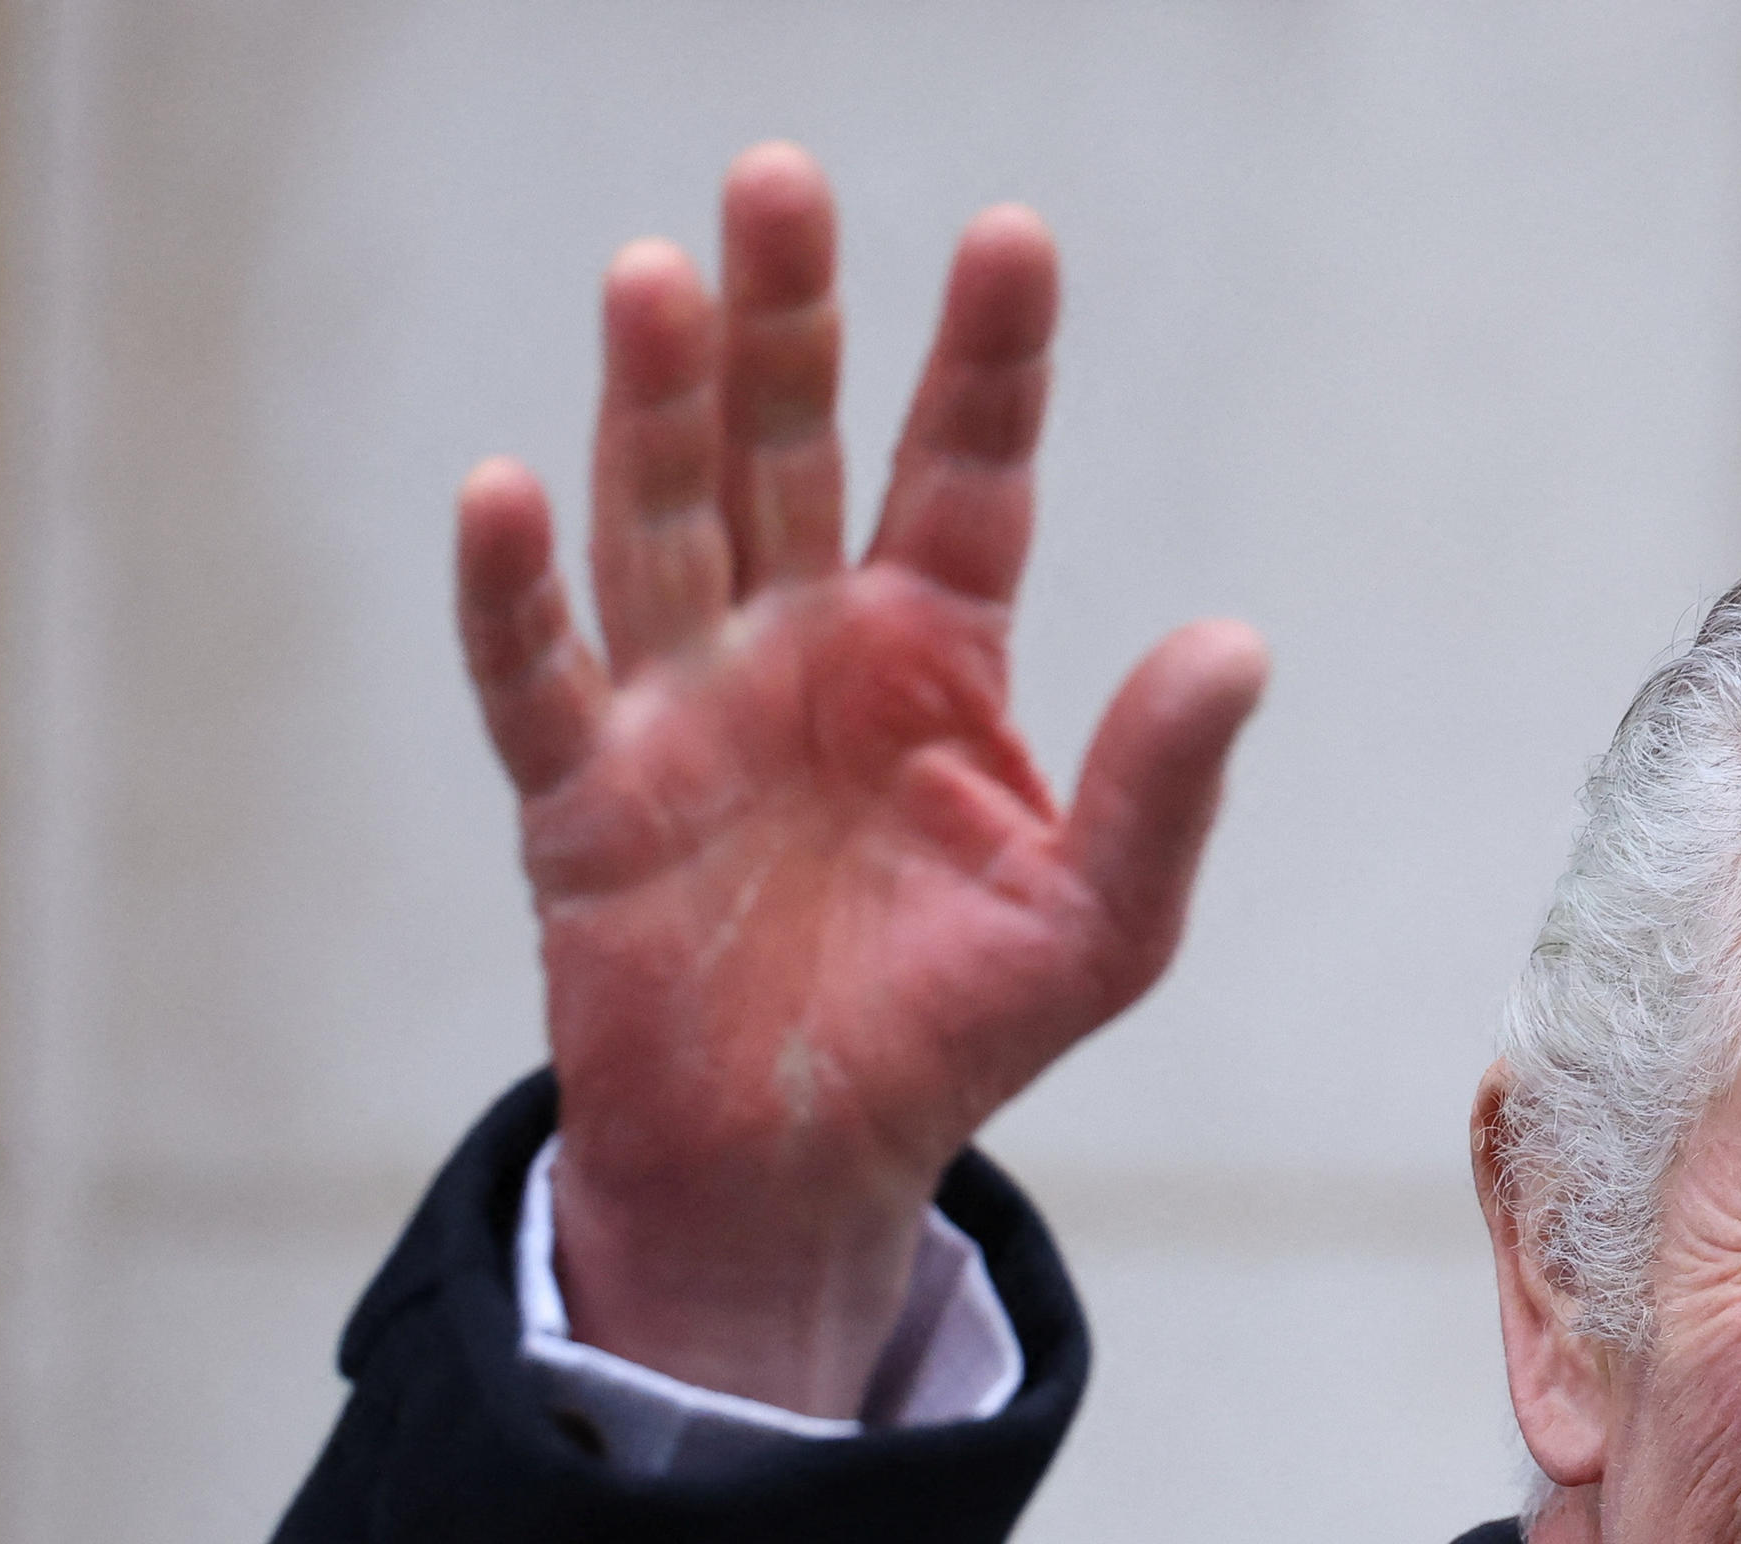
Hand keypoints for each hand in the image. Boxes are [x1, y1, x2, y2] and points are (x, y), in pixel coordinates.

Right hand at [454, 146, 1269, 1413]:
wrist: (807, 1169)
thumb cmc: (955, 1033)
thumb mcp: (1101, 923)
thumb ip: (1164, 788)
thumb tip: (1237, 643)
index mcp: (933, 652)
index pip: (966, 470)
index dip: (987, 360)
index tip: (1011, 237)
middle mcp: (801, 643)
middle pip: (791, 448)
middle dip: (787, 320)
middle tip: (782, 176)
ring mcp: (684, 705)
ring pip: (662, 520)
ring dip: (653, 404)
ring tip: (657, 276)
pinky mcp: (583, 794)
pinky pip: (538, 675)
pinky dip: (513, 590)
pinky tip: (503, 489)